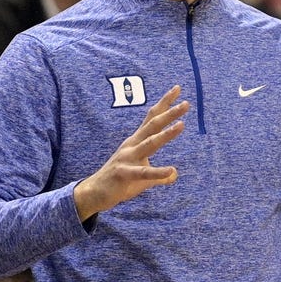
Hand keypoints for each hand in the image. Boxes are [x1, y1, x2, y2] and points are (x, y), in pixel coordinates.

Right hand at [73, 84, 187, 220]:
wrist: (94, 192)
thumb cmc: (120, 181)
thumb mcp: (142, 176)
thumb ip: (158, 174)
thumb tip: (173, 176)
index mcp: (136, 141)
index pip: (152, 118)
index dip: (164, 103)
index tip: (177, 89)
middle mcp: (132, 145)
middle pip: (153, 125)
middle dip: (169, 114)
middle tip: (186, 104)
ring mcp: (127, 158)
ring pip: (149, 143)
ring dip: (166, 134)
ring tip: (181, 125)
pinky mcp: (124, 173)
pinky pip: (144, 173)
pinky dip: (158, 172)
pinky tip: (172, 171)